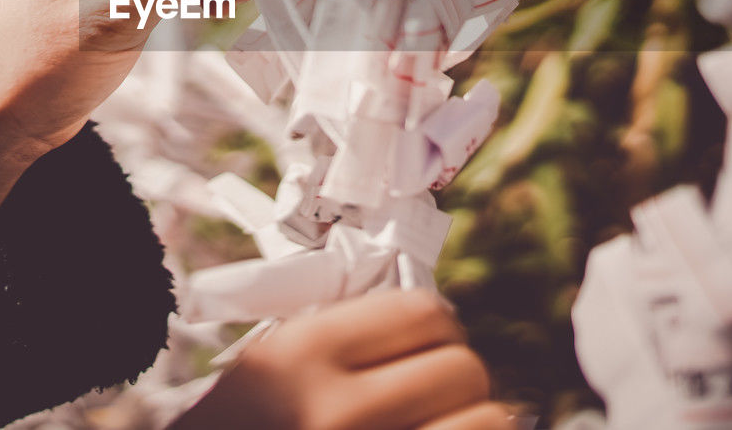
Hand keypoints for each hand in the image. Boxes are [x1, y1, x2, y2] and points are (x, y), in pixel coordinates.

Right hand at [171, 289, 514, 429]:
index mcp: (302, 355)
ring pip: (488, 423)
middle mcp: (338, 411)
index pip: (426, 312)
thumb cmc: (242, 423)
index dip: (438, 326)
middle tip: (433, 396)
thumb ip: (345, 340)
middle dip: (455, 381)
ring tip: (437, 425)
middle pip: (463, 369)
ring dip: (471, 423)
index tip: (429, 344)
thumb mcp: (270, 366)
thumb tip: (441, 329)